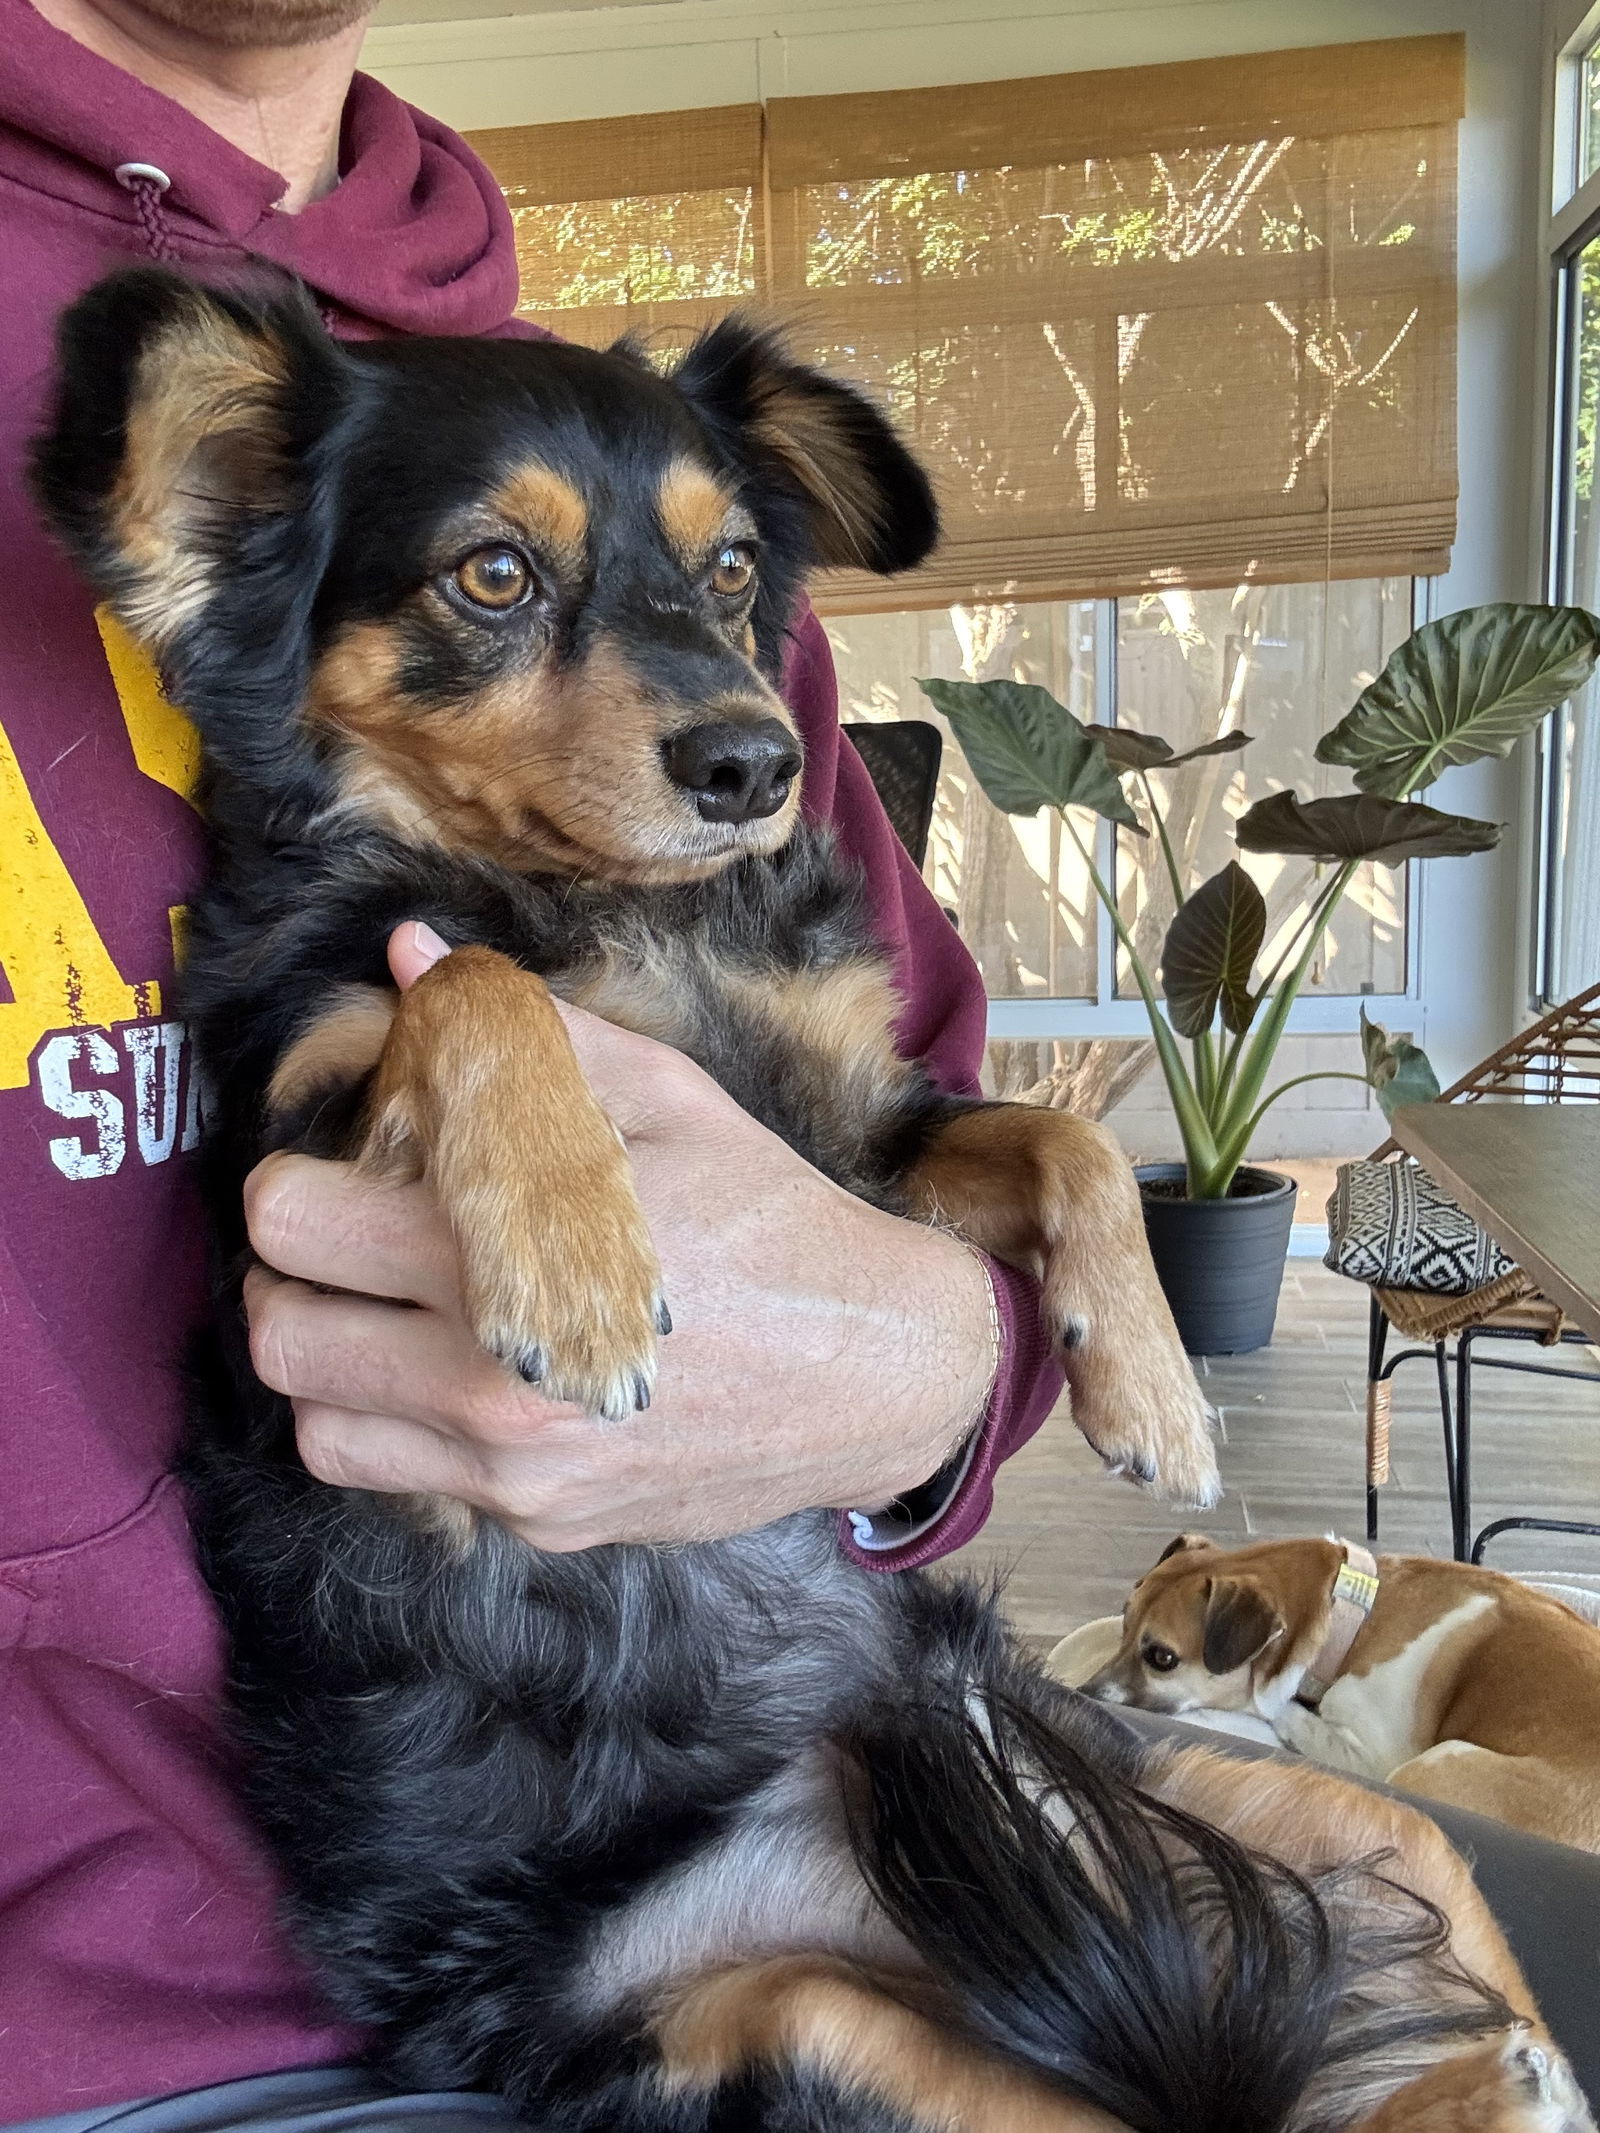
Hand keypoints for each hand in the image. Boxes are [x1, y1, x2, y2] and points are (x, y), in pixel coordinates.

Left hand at [241, 924, 998, 1548]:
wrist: (877, 1370)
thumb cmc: (772, 1219)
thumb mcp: (667, 1098)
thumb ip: (525, 1032)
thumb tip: (411, 952)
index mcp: (507, 1254)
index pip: (294, 1223)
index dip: (295, 1181)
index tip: (340, 1171)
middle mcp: (492, 1379)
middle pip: (280, 1339)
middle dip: (288, 1279)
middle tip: (338, 1247)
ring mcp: (516, 1470)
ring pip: (320, 1433)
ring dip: (331, 1371)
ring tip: (386, 1321)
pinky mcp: (545, 1524)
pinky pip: (414, 1483)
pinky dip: (413, 1432)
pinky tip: (476, 1377)